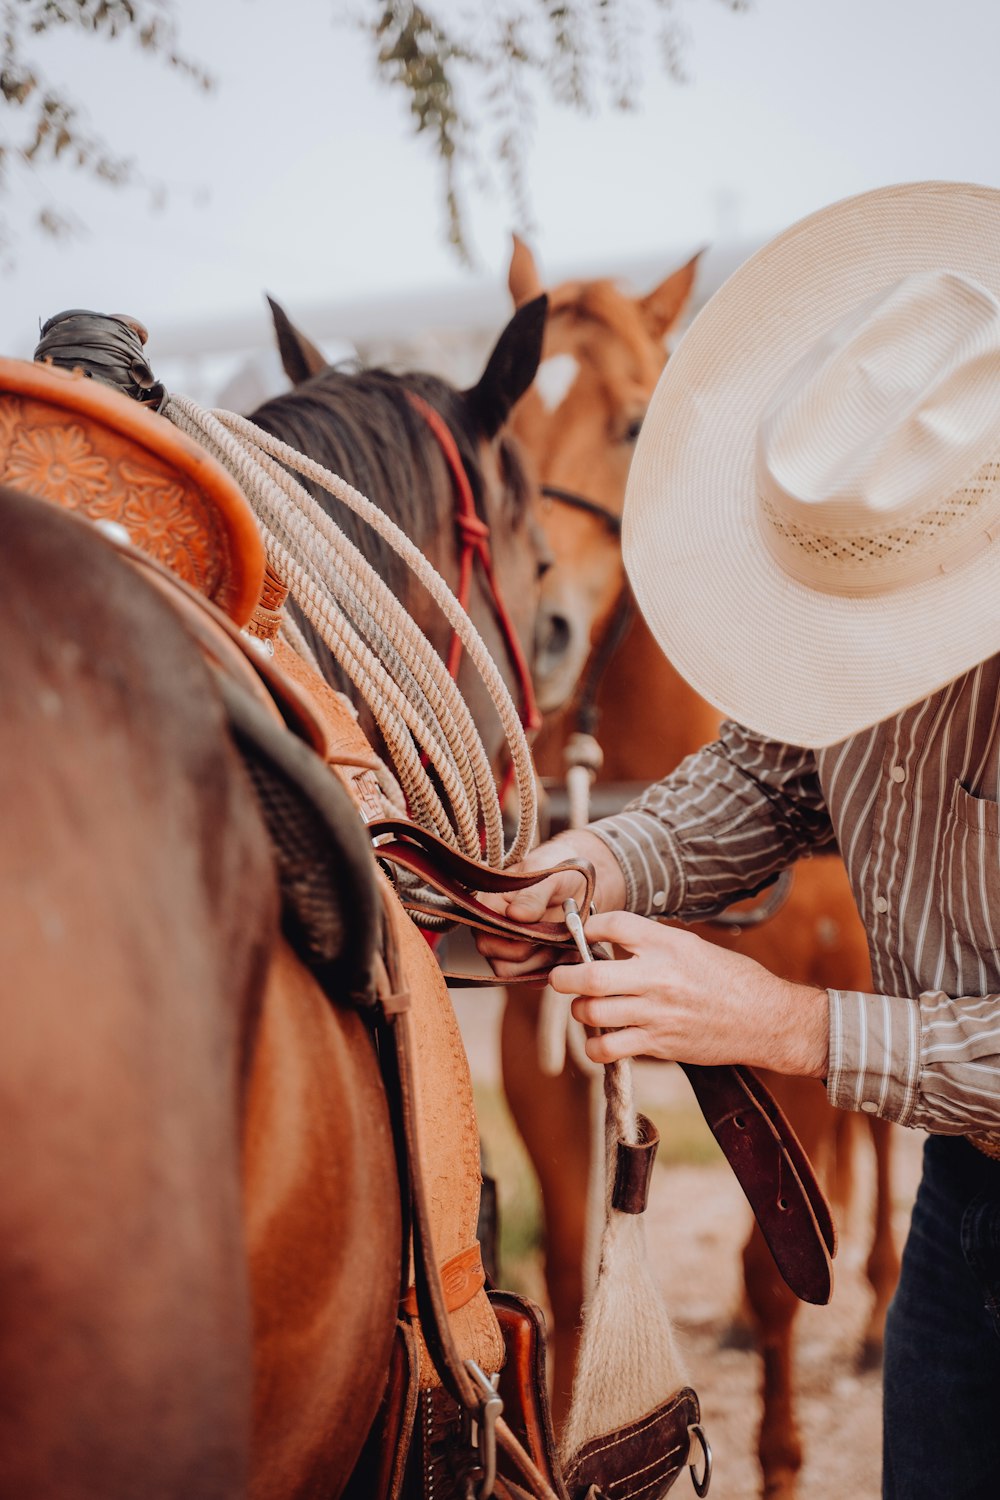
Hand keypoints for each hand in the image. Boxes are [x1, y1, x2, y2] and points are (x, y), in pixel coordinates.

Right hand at [475, 829, 626, 978]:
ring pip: (518, 975)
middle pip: (501, 964)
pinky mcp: (530, 961)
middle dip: (535, 953)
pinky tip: (570, 949)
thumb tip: (516, 914)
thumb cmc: (560, 870)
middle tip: (559, 935)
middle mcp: (494, 931)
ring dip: (546, 962)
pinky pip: (536, 978)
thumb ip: (533, 895)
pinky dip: (555, 968)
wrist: (583, 881)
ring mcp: (510, 949)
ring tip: (566, 940)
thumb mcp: (549, 876)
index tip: (543, 926)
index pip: (487, 940)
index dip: (516, 940)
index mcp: (489, 907)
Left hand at [550, 910, 828, 1078]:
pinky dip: (594, 1046)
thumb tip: (610, 939)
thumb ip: (652, 942)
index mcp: (668, 944)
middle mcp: (658, 976)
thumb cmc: (730, 979)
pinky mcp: (658, 1044)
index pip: (612, 924)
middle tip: (560, 977)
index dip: (588, 926)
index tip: (582, 933)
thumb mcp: (693, 946)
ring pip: (592, 1014)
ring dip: (579, 1011)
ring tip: (585, 1008)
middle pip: (591, 975)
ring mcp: (656, 1013)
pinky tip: (600, 1039)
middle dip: (564, 976)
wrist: (765, 1019)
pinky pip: (609, 1049)